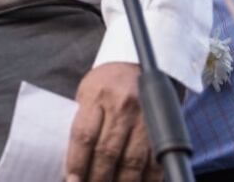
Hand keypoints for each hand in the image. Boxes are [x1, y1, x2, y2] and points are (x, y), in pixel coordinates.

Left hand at [66, 62, 160, 181]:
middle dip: (97, 177)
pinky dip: (147, 179)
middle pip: (107, 152)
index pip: (83, 135)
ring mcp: (145, 118)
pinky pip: (155, 161)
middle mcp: (121, 107)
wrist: (141, 64)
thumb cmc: (107, 82)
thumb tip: (74, 160)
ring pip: (132, 161)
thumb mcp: (87, 93)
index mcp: (96, 96)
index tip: (72, 180)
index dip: (77, 162)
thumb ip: (83, 121)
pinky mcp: (162, 128)